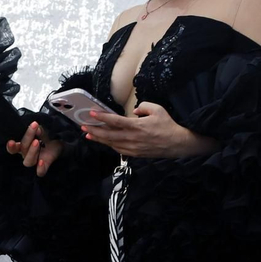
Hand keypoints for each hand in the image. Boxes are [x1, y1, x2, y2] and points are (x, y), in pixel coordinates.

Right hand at [6, 120, 65, 176]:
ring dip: (32, 151)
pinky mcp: (43, 168)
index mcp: (23, 146)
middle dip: (27, 138)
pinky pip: (40, 172)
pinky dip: (40, 168)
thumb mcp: (44, 130)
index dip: (10, 147)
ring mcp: (34, 162)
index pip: (13, 149)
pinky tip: (41, 161)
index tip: (11, 142)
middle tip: (34, 127)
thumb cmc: (48, 135)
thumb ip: (39, 129)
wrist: (60, 142)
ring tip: (37, 142)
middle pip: (23, 150)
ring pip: (28, 162)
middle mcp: (26, 155)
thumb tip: (36, 126)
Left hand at [84, 102, 216, 158]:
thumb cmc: (168, 125)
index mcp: (137, 126)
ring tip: (89, 134)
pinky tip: (104, 142)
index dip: (102, 117)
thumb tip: (134, 111)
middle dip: (94, 130)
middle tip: (83, 126)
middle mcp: (133, 138)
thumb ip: (143, 107)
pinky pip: (119, 150)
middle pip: (108, 135)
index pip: (115, 121)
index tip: (92, 114)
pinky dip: (110, 145)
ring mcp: (133, 148)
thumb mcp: (158, 109)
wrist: (177, 144)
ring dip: (99, 139)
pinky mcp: (135, 154)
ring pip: (112, 144)